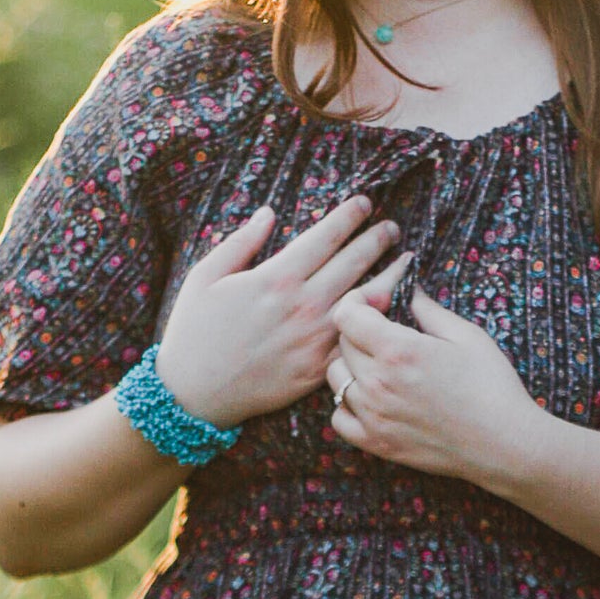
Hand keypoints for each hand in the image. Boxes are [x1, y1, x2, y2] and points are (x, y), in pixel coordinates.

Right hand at [153, 195, 400, 428]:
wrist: (194, 394)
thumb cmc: (194, 332)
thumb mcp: (204, 276)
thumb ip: (240, 242)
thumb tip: (269, 214)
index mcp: (276, 278)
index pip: (326, 236)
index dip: (350, 216)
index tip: (365, 203)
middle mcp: (302, 306)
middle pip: (353, 262)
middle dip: (376, 239)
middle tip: (391, 227)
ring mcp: (314, 340)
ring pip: (366, 301)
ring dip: (390, 275)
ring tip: (406, 259)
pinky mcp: (318, 369)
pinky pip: (357, 341)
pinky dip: (378, 322)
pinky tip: (391, 310)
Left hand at [326, 284, 544, 489]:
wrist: (505, 443)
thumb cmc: (492, 386)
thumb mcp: (466, 335)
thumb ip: (429, 310)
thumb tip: (409, 290)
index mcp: (398, 350)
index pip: (346, 314)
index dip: (358, 301)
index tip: (379, 304)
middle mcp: (378, 383)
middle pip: (342, 344)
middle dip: (359, 331)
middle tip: (387, 333)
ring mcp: (374, 416)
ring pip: (336, 379)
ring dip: (352, 366)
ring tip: (380, 366)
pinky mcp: (377, 443)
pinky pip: (339, 418)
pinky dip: (348, 405)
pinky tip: (372, 399)